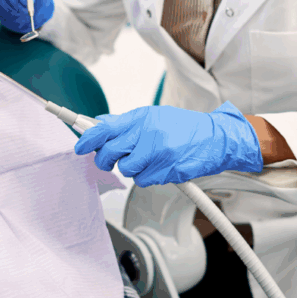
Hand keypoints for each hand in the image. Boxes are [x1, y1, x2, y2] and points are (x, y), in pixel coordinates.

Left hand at [74, 102, 262, 186]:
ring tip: (148, 160)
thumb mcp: (154, 116)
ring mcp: (158, 153)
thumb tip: (100, 122)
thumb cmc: (185, 128)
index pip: (104, 128)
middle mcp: (148, 134)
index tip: (79, 146)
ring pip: (126, 170)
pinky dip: (148, 177)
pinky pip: (143, 180)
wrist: (217, 139)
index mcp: (142, 118)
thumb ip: (126, 122)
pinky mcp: (167, 171)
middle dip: (106, 160)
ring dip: (133, 169)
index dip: (87, 138)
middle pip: (110, 153)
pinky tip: (160, 167)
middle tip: (111, 160)